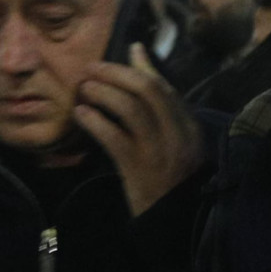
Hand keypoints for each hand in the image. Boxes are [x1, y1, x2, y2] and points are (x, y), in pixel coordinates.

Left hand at [74, 43, 202, 216]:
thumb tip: (138, 51)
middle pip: (147, 91)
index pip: (163, 88)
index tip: (110, 61)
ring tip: (84, 89)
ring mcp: (157, 151)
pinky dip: (95, 121)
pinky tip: (81, 114)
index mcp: (188, 126)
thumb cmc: (172, 175)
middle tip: (91, 69)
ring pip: (130, 109)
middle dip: (116, 74)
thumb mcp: (176, 137)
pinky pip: (113, 137)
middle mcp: (176, 134)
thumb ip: (159, 100)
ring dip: (103, 93)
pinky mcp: (136, 168)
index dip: (134, 69)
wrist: (173, 219)